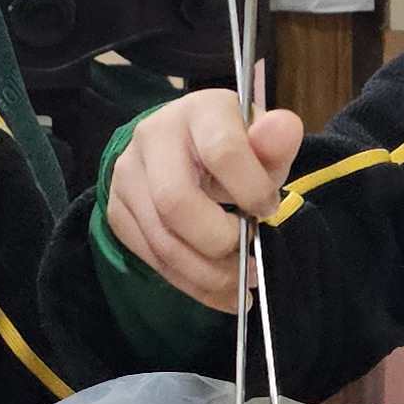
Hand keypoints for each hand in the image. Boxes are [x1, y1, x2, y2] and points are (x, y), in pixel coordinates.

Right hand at [107, 89, 304, 311]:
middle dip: (220, 241)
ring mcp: (128, 176)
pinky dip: (192, 284)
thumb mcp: (260, 144)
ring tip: (242, 280)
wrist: (183, 151)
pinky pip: (153, 259)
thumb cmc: (232, 148)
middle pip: (176, 202)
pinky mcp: (119, 212)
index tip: (269, 209)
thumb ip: (275, 143)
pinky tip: (221, 291)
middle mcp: (152, 137)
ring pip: (163, 240)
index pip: (222, 151)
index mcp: (198, 112)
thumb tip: (285, 127)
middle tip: (250, 255)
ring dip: (209, 274)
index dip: (252, 190)